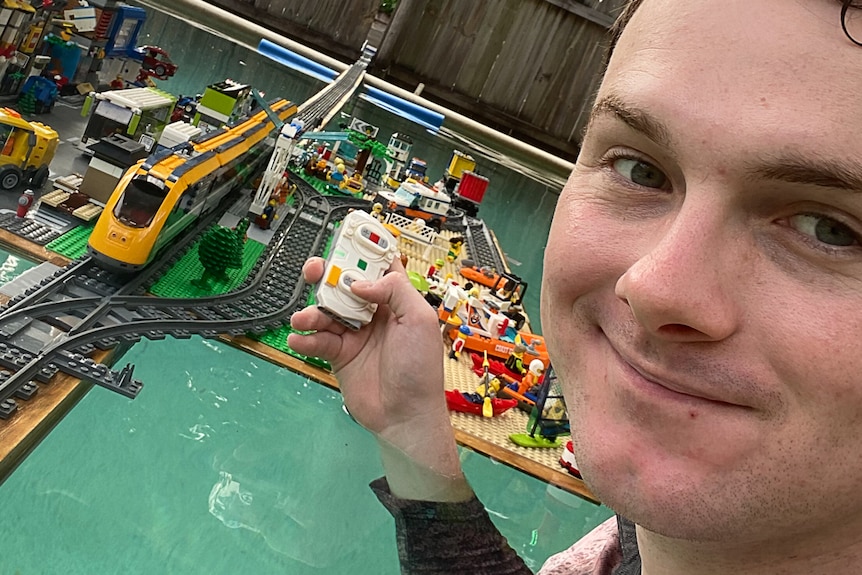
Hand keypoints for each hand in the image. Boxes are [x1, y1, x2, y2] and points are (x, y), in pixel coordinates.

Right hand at [289, 256, 471, 499]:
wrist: (405, 414)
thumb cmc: (420, 367)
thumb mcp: (419, 320)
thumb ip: (394, 291)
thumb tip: (359, 282)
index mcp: (397, 300)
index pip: (379, 267)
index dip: (363, 251)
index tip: (346, 236)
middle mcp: (373, 313)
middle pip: (344, 284)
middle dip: (327, 275)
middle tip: (314, 271)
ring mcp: (354, 334)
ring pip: (325, 311)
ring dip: (311, 311)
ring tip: (304, 319)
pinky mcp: (338, 355)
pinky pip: (316, 340)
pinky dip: (304, 337)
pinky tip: (300, 339)